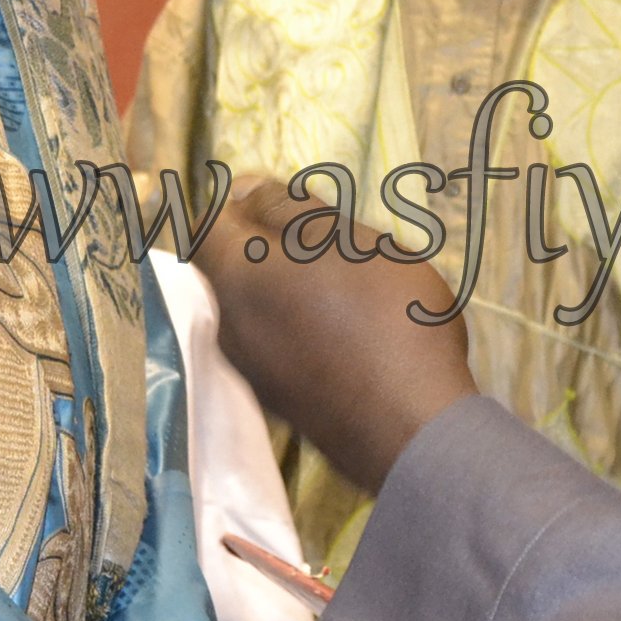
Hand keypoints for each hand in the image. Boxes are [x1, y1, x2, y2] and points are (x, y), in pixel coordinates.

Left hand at [201, 177, 478, 494]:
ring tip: (351, 284)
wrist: (413, 432)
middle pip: (232, 265)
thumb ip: (290, 211)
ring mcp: (253, 368)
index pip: (207, 221)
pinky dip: (301, 325)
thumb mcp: (348, 241)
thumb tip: (245, 188)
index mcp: (236, 277)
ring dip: (289, 285)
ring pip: (257, 306)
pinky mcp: (281, 399)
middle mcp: (229, 325)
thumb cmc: (386, 319)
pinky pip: (277, 343)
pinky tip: (351, 330)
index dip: (246, 202)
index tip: (295, 202)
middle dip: (271, 244)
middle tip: (331, 239)